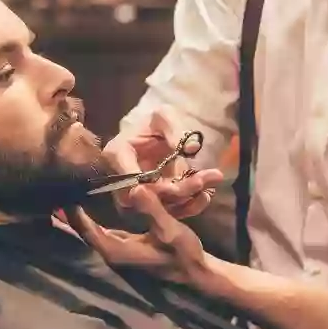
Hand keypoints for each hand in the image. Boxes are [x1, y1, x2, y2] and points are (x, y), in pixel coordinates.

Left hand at [71, 186, 210, 285]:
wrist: (195, 270)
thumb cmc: (184, 252)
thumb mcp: (171, 229)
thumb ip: (153, 210)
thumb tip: (135, 188)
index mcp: (118, 250)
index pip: (87, 231)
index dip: (73, 215)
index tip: (63, 193)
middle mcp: (113, 253)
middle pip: (82, 233)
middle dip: (67, 216)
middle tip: (54, 192)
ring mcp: (118, 251)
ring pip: (90, 233)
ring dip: (76, 219)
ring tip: (62, 199)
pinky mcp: (125, 247)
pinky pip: (99, 232)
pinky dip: (88, 222)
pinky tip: (84, 210)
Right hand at [104, 107, 221, 218]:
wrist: (156, 136)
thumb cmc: (154, 123)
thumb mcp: (163, 116)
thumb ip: (172, 128)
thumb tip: (192, 147)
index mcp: (117, 154)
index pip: (130, 178)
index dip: (152, 186)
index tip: (178, 181)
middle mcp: (122, 181)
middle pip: (148, 197)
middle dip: (178, 191)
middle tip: (202, 180)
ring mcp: (138, 195)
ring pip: (161, 208)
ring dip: (188, 200)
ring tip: (209, 185)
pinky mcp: (155, 203)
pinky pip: (171, 212)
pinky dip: (190, 207)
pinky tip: (206, 195)